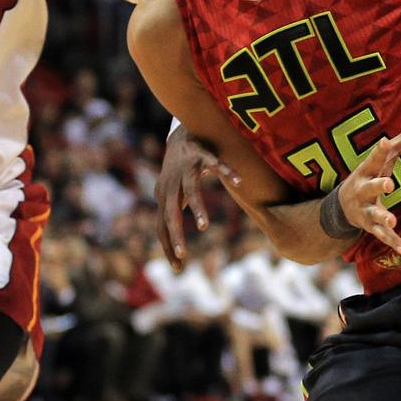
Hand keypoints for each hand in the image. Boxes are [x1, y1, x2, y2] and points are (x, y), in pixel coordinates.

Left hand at [155, 124, 241, 272]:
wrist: (180, 133)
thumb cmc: (177, 170)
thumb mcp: (170, 192)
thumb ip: (171, 213)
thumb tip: (169, 243)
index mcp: (165, 196)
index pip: (162, 226)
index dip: (167, 245)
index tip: (177, 267)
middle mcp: (172, 183)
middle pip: (170, 212)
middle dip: (175, 233)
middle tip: (182, 254)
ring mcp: (186, 167)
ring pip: (190, 188)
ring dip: (197, 208)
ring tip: (203, 226)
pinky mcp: (200, 151)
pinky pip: (215, 162)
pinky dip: (226, 171)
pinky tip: (238, 181)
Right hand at [337, 111, 400, 254]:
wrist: (342, 207)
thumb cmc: (371, 175)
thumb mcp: (385, 158)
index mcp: (368, 169)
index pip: (375, 158)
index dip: (380, 150)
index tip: (385, 141)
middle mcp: (363, 188)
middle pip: (370, 186)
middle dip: (378, 185)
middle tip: (389, 183)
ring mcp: (365, 209)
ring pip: (373, 213)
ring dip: (382, 216)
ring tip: (392, 221)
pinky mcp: (370, 226)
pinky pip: (381, 235)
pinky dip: (391, 242)